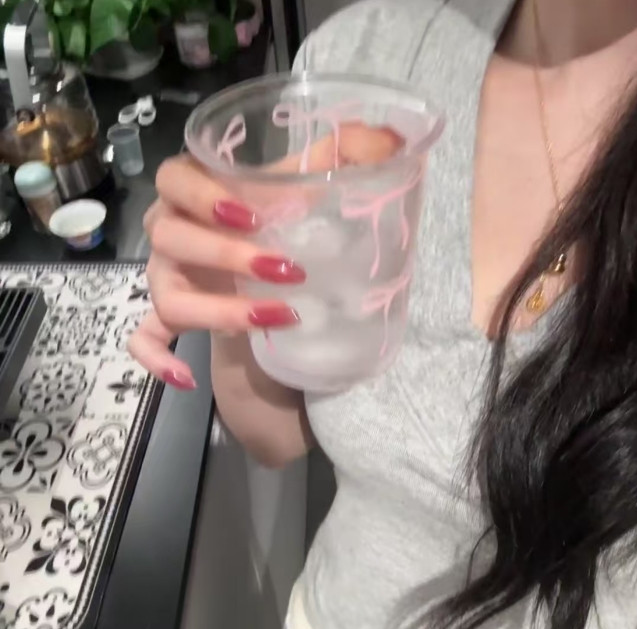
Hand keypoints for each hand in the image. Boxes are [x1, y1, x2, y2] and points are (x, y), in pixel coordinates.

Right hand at [129, 124, 404, 389]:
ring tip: (276, 317)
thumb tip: (387, 135)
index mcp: (195, 192)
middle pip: (168, 238)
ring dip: (217, 309)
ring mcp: (167, 279)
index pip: (173, 179)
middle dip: (224, 254)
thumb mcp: (302, 191)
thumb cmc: (278, 223)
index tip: (251, 216)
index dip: (202, 196)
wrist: (265, 276)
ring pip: (167, 295)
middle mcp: (172, 232)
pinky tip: (187, 378)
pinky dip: (157, 358)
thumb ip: (338, 160)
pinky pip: (144, 340)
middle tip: (285, 269)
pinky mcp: (170, 318)